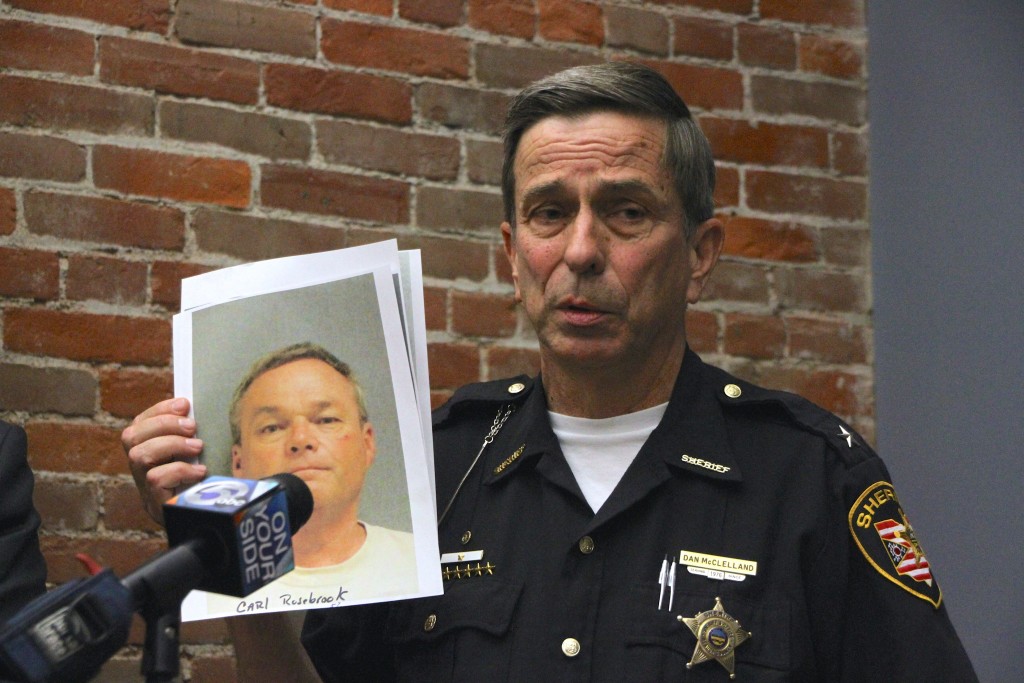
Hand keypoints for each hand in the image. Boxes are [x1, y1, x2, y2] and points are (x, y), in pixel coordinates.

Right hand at [121, 397, 206, 524]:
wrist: (200, 523)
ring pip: (140, 456)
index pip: (139, 424)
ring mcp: (143, 486)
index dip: (158, 410)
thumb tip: (195, 410)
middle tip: (192, 427)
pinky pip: (156, 479)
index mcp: (147, 452)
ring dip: (171, 445)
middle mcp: (140, 469)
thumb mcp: (194, 456)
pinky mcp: (154, 502)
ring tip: (198, 447)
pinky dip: (180, 470)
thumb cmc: (200, 485)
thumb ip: (189, 437)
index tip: (184, 404)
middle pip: (131, 436)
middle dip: (164, 424)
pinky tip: (199, 472)